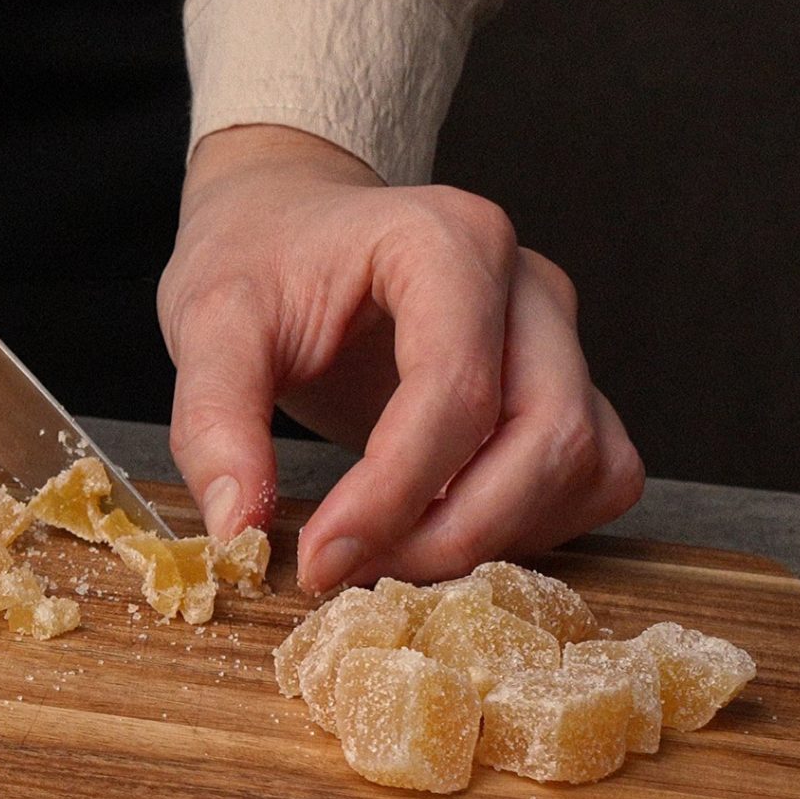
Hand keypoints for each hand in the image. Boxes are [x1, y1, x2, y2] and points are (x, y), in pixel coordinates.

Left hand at [159, 125, 643, 591]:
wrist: (290, 227)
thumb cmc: (260, 260)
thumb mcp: (207, 322)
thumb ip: (214, 422)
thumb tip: (240, 530)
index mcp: (447, 241)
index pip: (456, 390)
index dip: (392, 495)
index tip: (318, 558)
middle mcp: (527, 285)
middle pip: (547, 438)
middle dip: (450, 533)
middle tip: (350, 570)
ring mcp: (559, 338)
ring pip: (583, 467)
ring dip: (493, 539)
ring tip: (386, 552)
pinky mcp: (566, 387)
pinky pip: (592, 478)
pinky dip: (529, 527)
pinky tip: (439, 528)